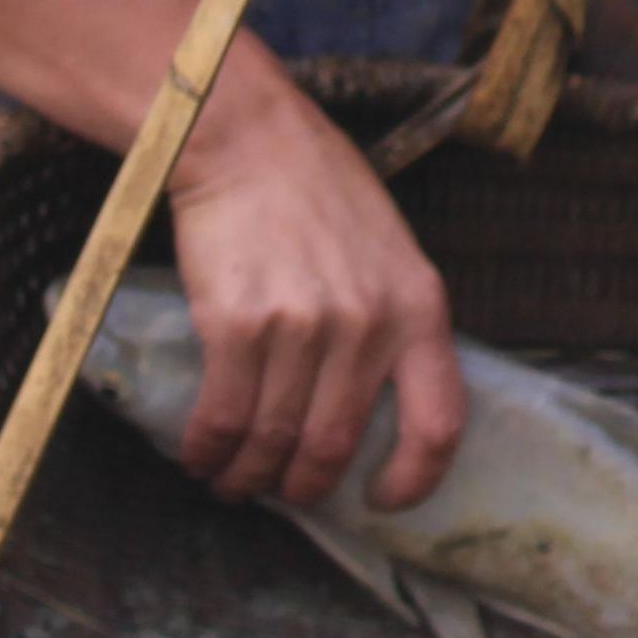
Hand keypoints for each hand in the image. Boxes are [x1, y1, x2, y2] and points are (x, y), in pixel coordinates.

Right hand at [160, 66, 462, 510]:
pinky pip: (224, 416)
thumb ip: (394, 322)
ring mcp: (303, 328)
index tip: (383, 498)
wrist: (246, 139)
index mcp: (419, 309)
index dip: (415, 478)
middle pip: (337, 445)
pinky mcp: (239, 326)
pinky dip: (208, 450)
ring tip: (232, 482)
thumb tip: (376, 403)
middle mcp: (367, 326)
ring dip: (248, 476)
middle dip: (305, 485)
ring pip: (275, 440)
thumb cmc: (317, 190)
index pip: (438, 423)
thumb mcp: (391, 251)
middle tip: (284, 491)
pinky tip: (199, 456)